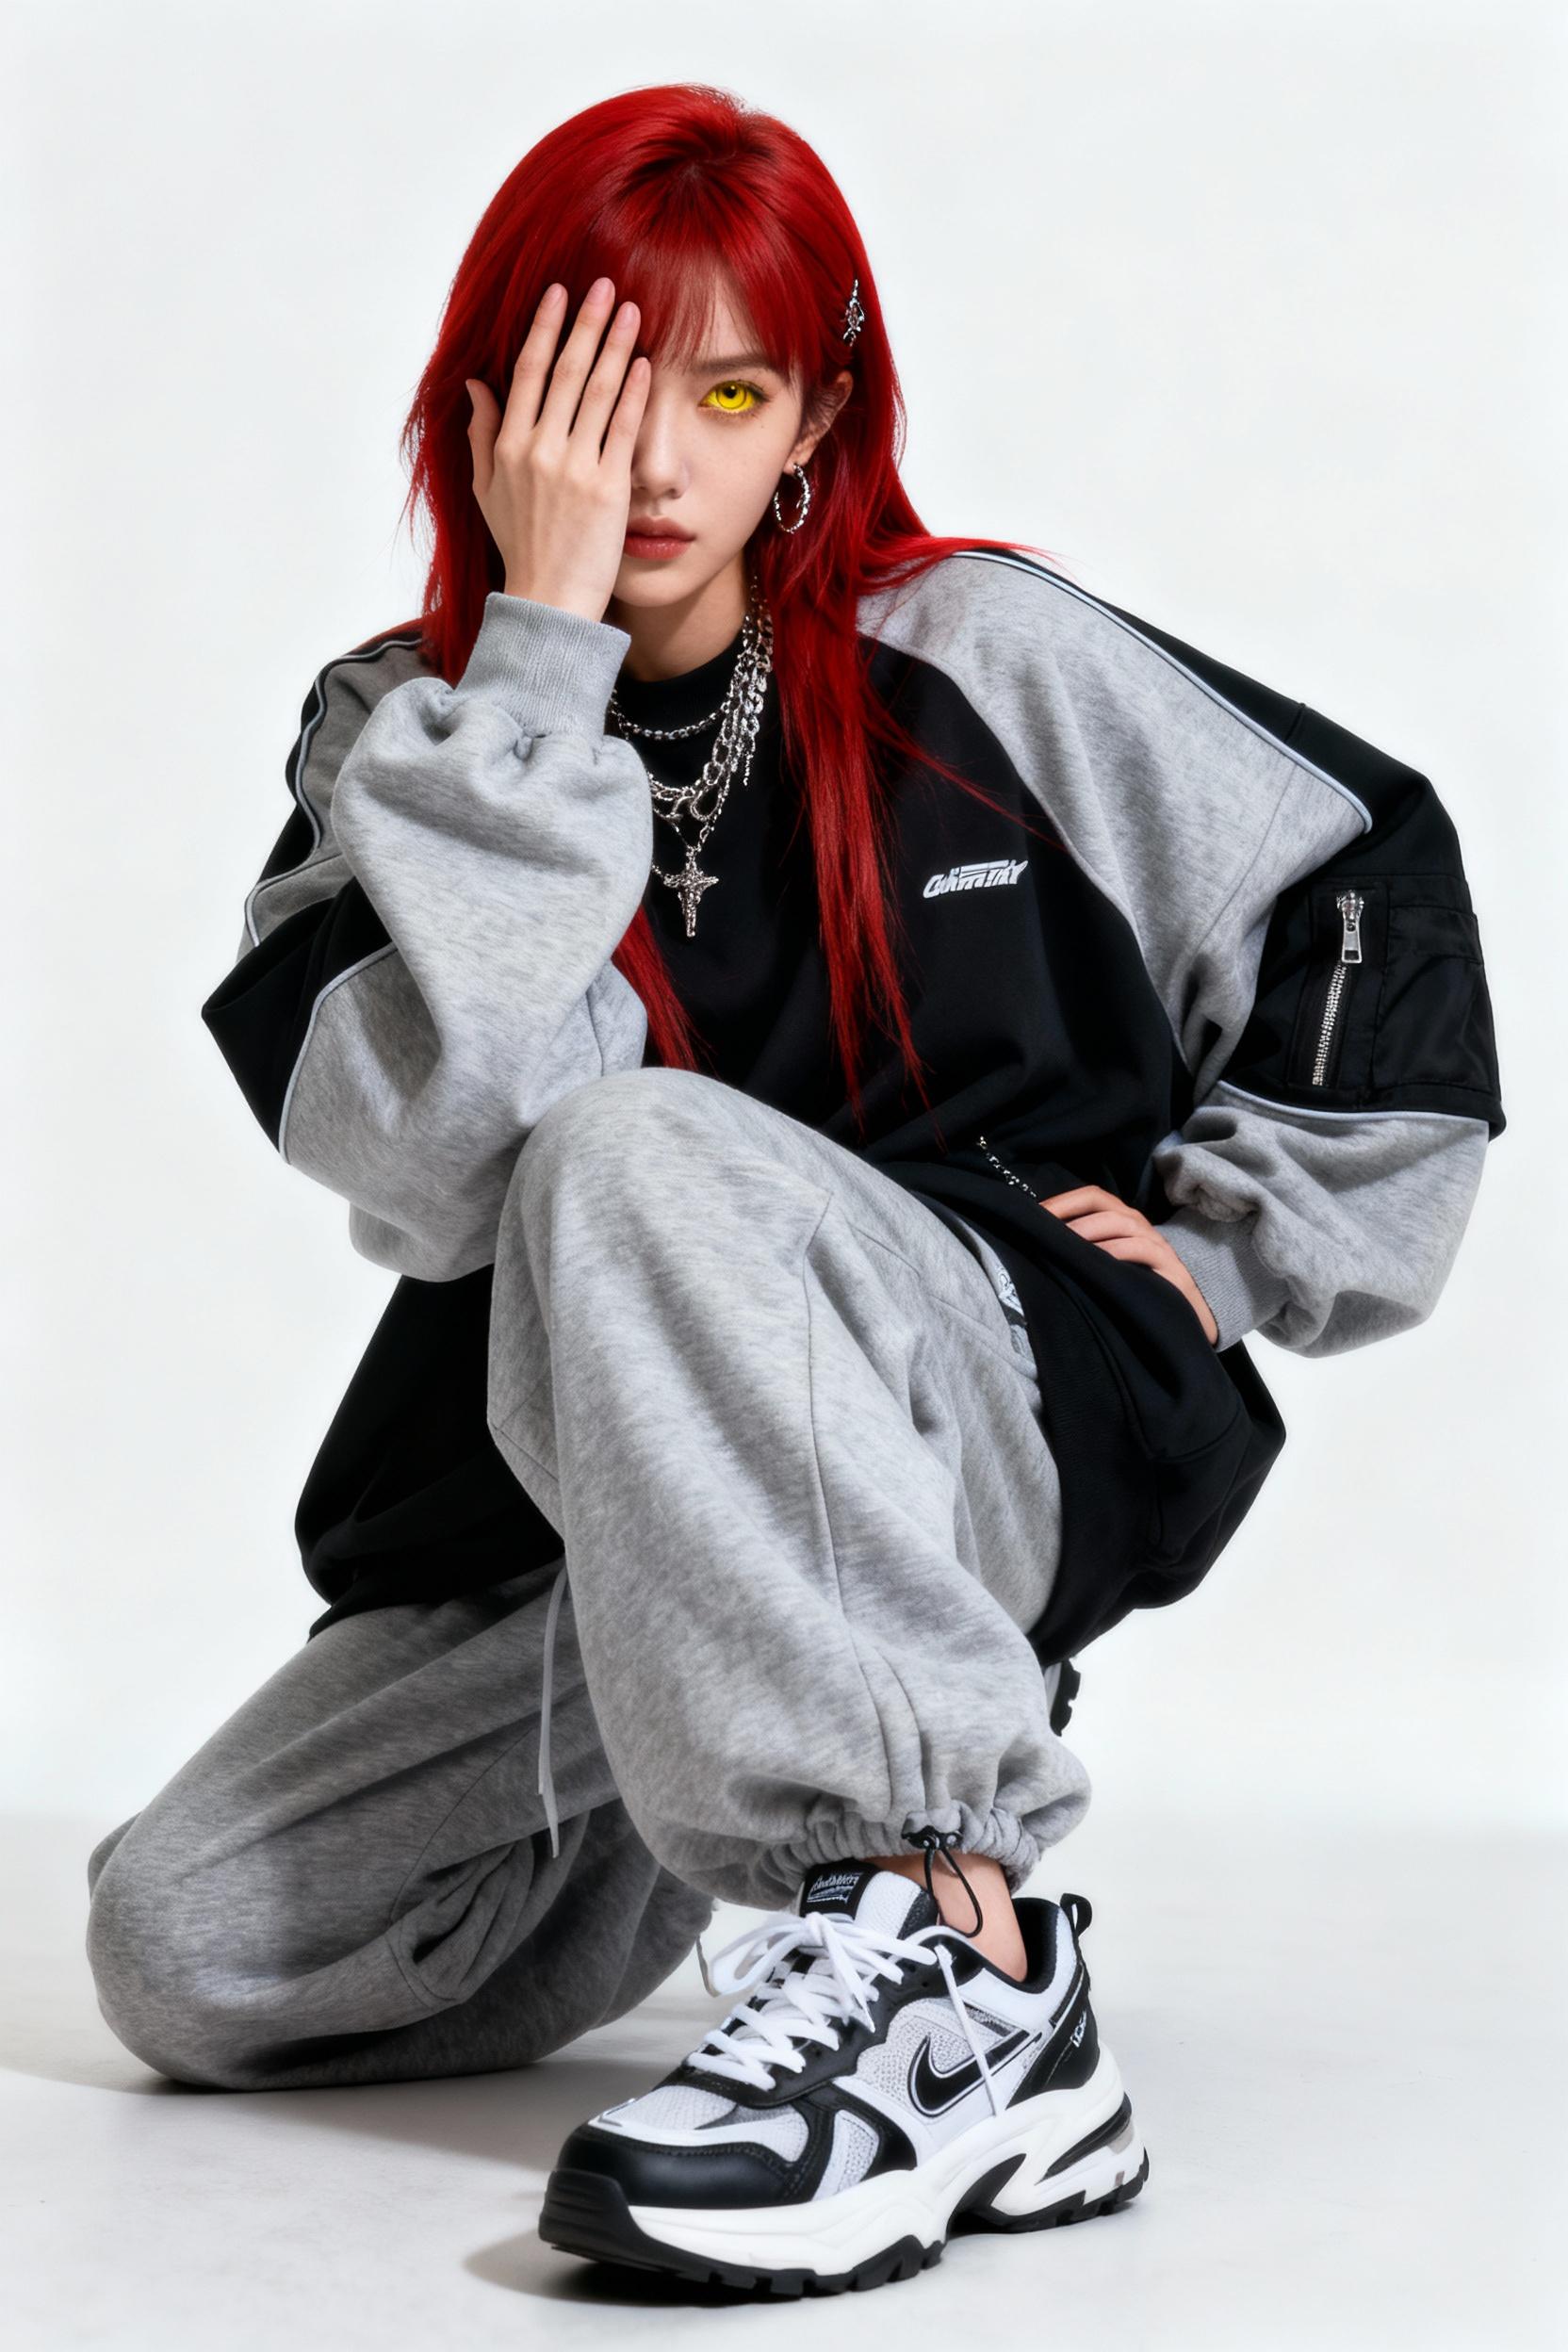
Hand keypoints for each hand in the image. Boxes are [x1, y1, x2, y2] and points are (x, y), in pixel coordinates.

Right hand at [463, 277, 649, 626]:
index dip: (545, 329)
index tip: (558, 294)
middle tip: (605, 285)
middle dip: (586, 323)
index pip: (527, 372)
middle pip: (566, 371)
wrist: (550, 600)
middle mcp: (539, 450)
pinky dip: (635, 393)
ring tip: (632, 311)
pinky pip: (624, 429)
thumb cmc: (521, 548)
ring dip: (617, 345)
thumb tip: (474, 386)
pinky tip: (646, 363)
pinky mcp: (608, 488)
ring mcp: (575, 467)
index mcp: (508, 446)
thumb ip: (481, 435)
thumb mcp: (486, 491)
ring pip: (598, 392)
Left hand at [1039, 1184, 1219, 1346]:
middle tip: (1042, 1227)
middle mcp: (1139, 1226)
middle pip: (1103, 1204)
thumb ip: (1084, 1252)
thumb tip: (1042, 1245)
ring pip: (1122, 1222)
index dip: (1062, 1201)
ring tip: (1064, 1242)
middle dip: (1069, 1211)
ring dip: (1089, 1229)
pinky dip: (1117, 1251)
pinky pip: (1142, 1249)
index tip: (1034, 1214)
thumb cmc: (1138, 1291)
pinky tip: (1098, 1259)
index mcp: (1123, 1221)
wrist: (1184, 1320)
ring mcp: (1156, 1245)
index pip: (1092, 1196)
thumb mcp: (1108, 1267)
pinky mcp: (1171, 1268)